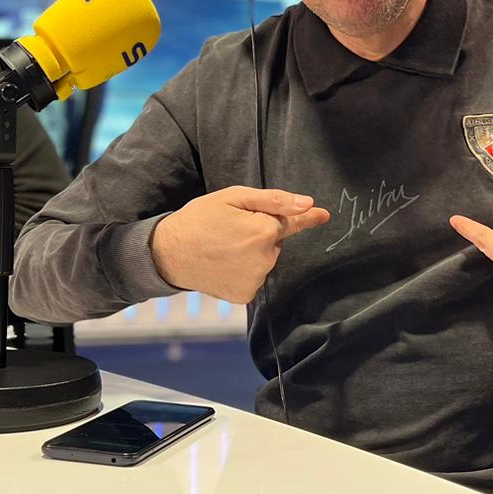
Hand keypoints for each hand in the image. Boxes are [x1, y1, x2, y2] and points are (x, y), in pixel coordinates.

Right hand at [151, 187, 330, 303]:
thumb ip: (273, 201)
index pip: (292, 223)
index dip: (307, 217)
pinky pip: (253, 278)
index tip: (324, 214)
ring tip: (222, 247)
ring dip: (251, 253)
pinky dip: (242, 271)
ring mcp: (255, 280)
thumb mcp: (233, 198)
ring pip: (264, 260)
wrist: (167, 253)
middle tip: (229, 230)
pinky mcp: (245, 295)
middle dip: (259, 234)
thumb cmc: (199, 219)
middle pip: (274, 242)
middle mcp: (264, 259)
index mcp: (263, 231)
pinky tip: (223, 264)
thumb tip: (307, 204)